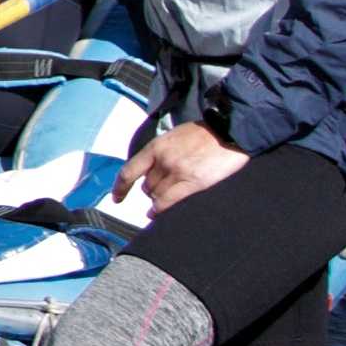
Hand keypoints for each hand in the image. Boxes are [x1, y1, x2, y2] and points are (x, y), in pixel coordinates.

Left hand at [119, 121, 245, 213]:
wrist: (228, 131)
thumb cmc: (204, 134)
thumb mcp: (174, 137)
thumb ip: (162, 153)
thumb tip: (154, 170)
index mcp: (156, 147)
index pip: (129, 171)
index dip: (120, 187)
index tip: (116, 198)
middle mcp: (163, 160)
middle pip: (146, 187)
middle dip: (151, 191)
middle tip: (161, 192)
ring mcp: (177, 172)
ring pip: (157, 196)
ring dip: (159, 201)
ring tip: (165, 202)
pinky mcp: (193, 183)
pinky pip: (168, 203)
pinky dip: (161, 210)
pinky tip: (159, 213)